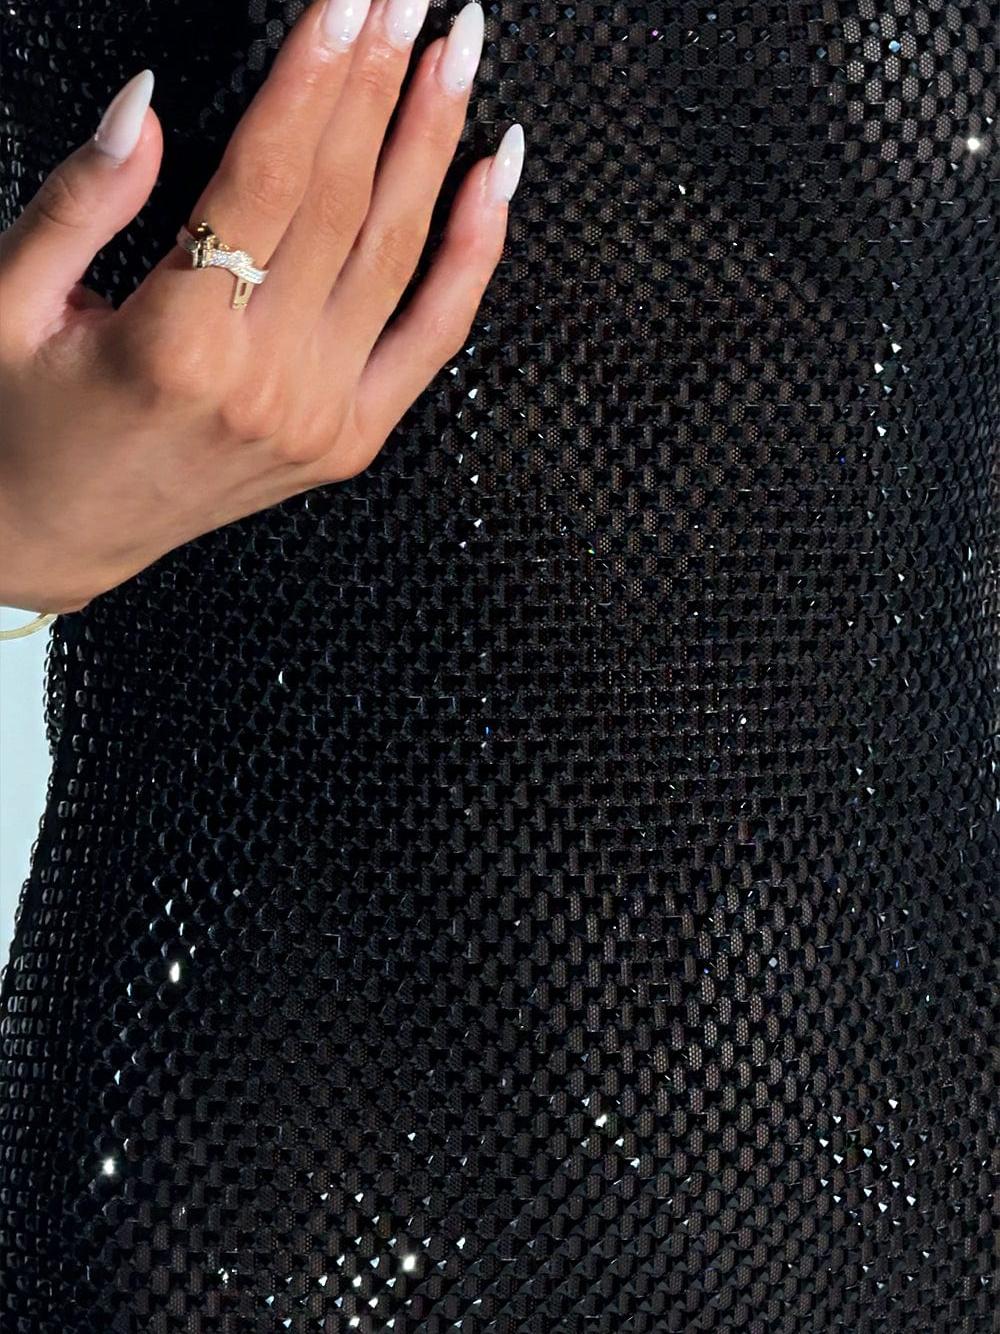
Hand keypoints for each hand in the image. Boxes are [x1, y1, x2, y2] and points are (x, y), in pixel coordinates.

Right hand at [0, 0, 523, 614]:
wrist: (51, 537)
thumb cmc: (21, 423)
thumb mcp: (8, 302)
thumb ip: (80, 201)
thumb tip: (147, 105)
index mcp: (177, 344)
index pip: (270, 177)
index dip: (314, 79)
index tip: (346, 4)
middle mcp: (266, 383)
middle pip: (344, 201)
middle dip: (380, 84)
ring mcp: (320, 418)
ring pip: (397, 255)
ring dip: (434, 143)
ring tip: (458, 51)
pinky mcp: (349, 441)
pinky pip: (432, 338)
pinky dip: (473, 255)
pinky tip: (494, 176)